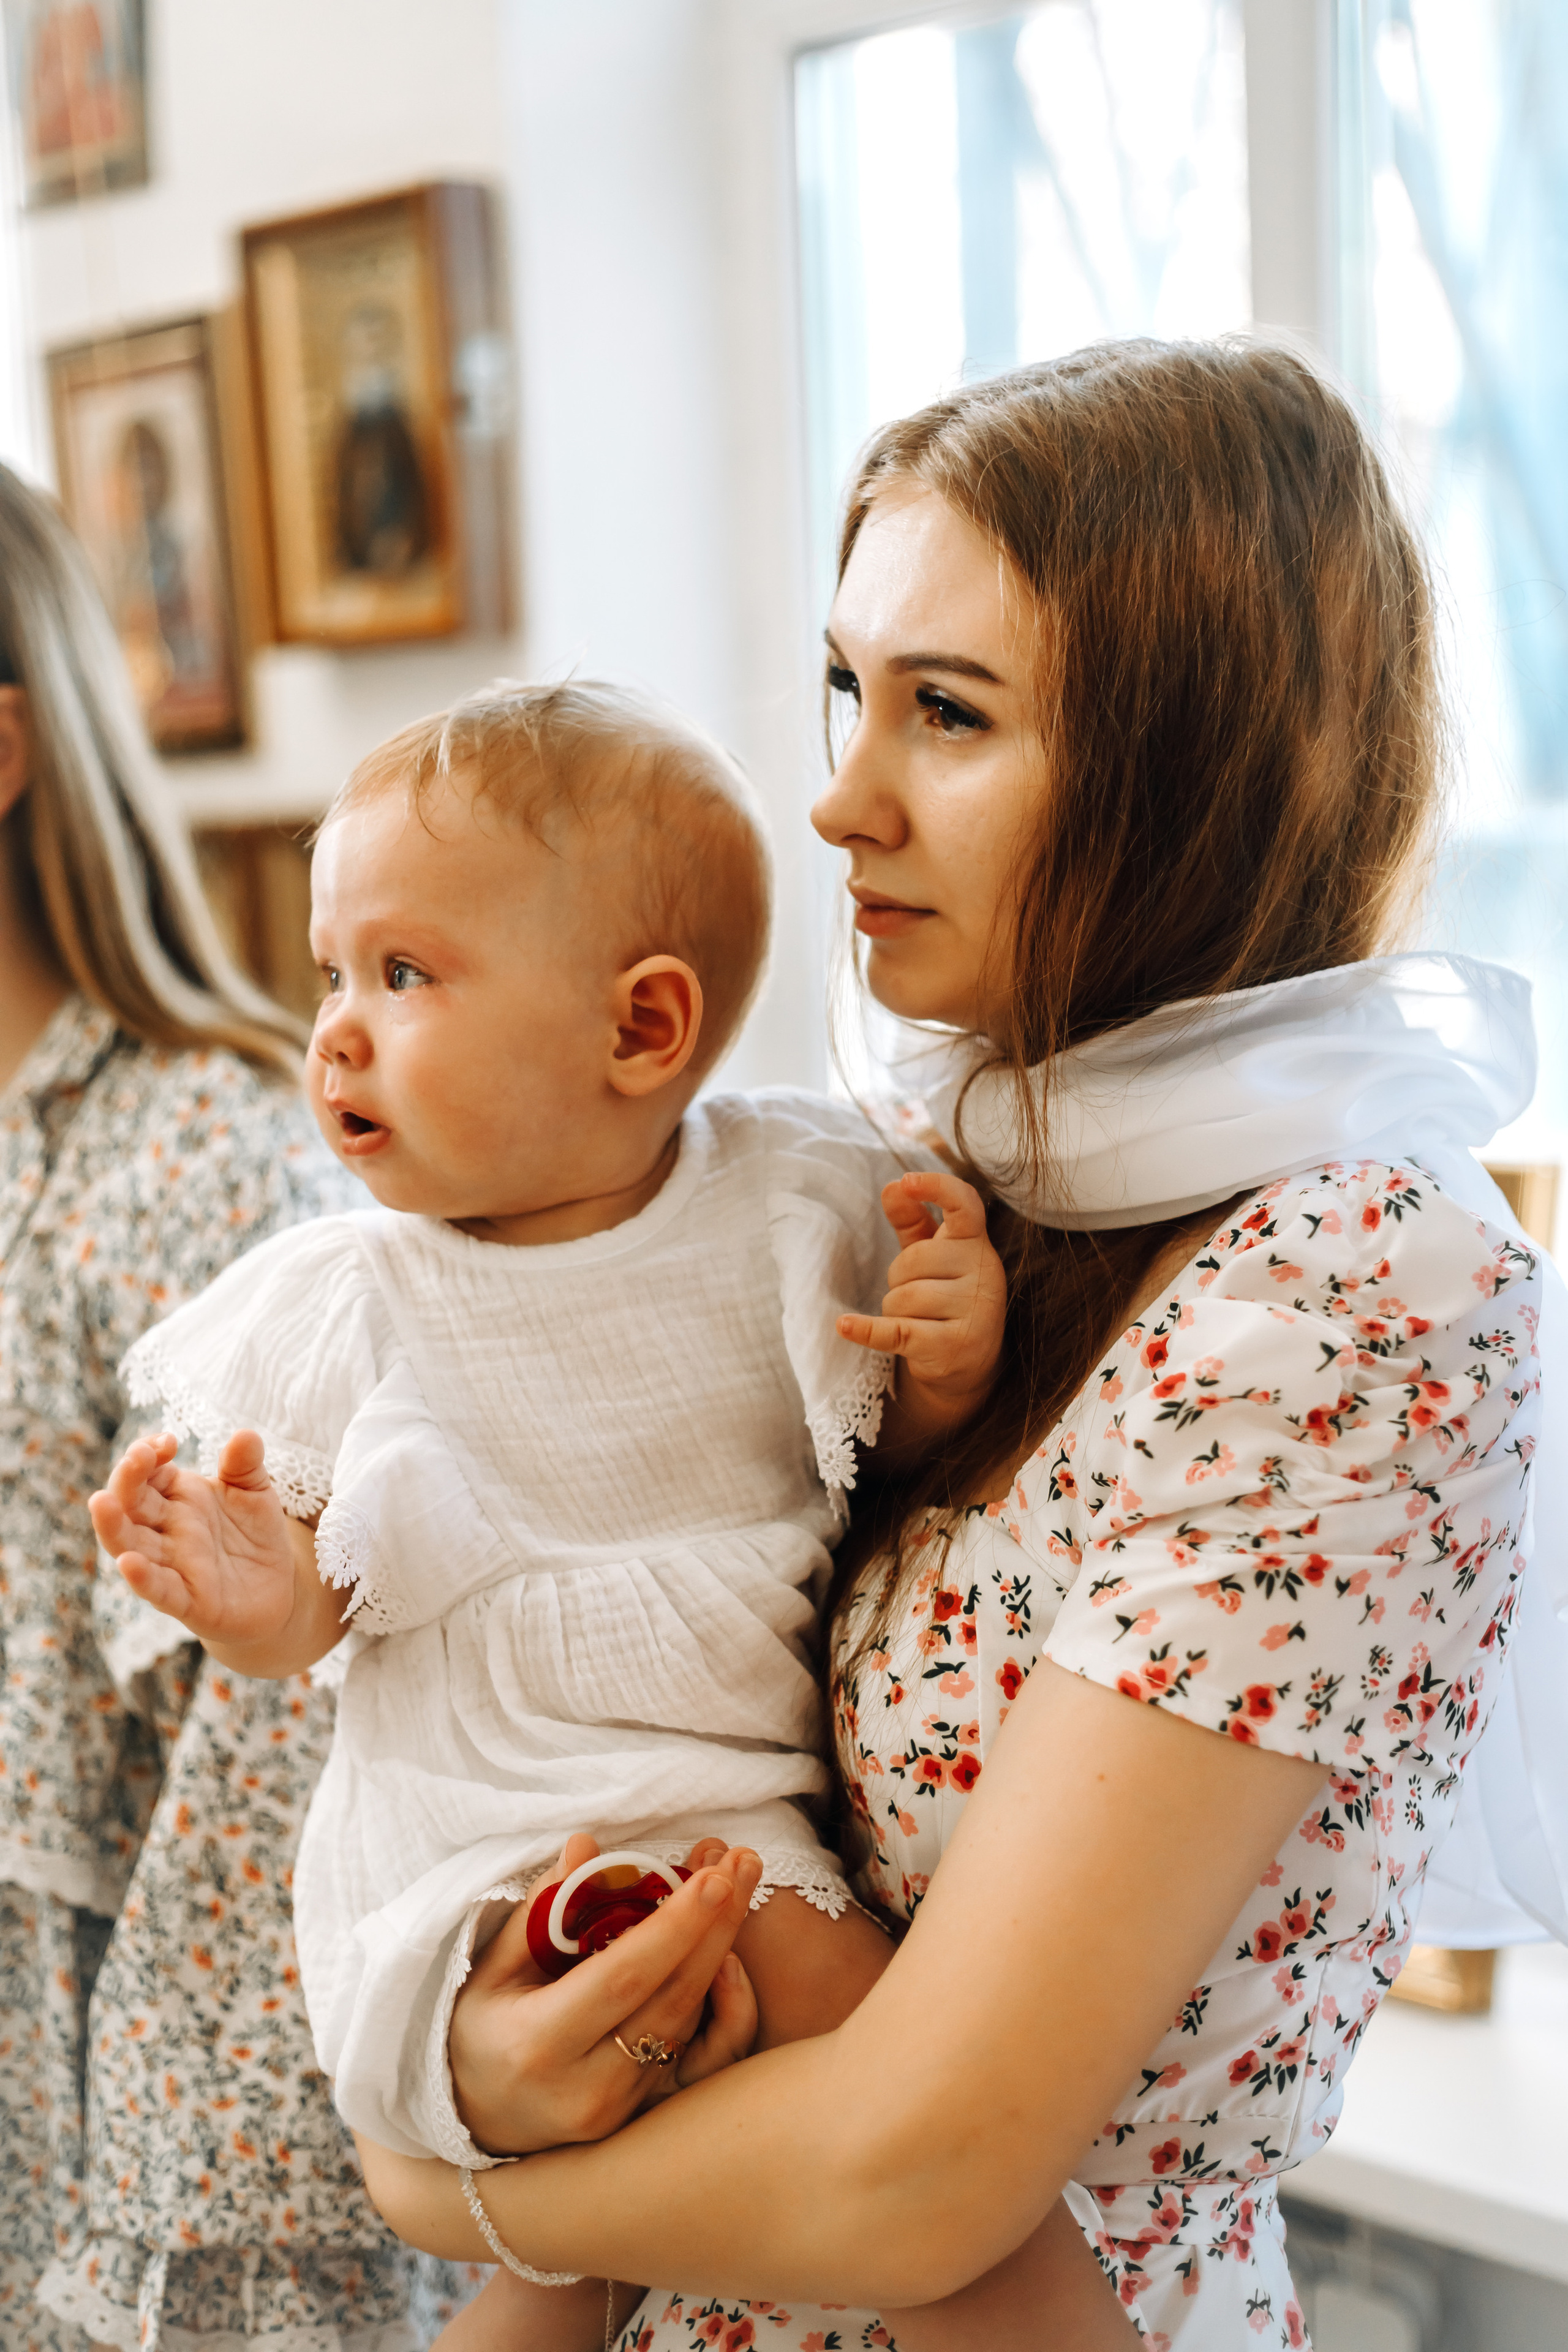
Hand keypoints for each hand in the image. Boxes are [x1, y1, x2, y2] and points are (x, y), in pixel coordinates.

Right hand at [90, 1428, 298, 1644]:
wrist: (276, 1588)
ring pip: (130, 1545)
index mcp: (178, 1497)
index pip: (148, 1471)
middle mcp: (166, 1529)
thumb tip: (245, 1434)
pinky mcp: (187, 1600)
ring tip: (100, 1502)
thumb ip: (245, 1466)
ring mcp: (172, 1564)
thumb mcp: (255, 1493)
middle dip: (127, 1479)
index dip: (148, 1454)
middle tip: (136, 1457)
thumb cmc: (255, 1535)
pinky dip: (143, 1578)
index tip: (168, 1441)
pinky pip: (158, 1589)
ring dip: (113, 1525)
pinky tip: (129, 1564)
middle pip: (131, 1503)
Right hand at [450, 1832, 760, 2156]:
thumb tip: (586, 1846)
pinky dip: (715, 1993)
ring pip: (690, 2020)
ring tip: (737, 1882)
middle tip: (745, 1862)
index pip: (623, 1976)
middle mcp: (586, 2087)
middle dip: (718, 1924)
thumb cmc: (480, 2028)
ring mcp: (619, 2109)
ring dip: (721, 1947)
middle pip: (672, 1996)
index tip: (716, 1876)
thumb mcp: (492, 1967)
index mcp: (539, 2044)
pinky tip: (725, 1946)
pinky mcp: (641, 2115)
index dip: (676, 1925)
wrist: (475, 2118)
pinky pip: (692, 2048)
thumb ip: (543, 1907)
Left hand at [838, 1170, 1005, 1415]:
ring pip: (902, 1297)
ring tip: (918, 1321)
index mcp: (977, 1245)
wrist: (969, 1365)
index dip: (937, 1187)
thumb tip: (893, 1187)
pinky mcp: (951, 1346)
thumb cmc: (946, 1298)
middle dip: (900, 1277)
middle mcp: (984, 1275)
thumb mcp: (933, 1258)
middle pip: (913, 1259)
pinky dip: (866, 1330)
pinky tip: (845, 1326)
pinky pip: (895, 1330)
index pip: (965, 1205)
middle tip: (918, 1295)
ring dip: (895, 1310)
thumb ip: (914, 1222)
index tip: (907, 1181)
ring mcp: (973, 1313)